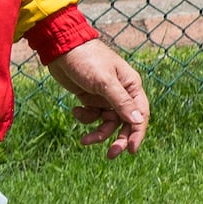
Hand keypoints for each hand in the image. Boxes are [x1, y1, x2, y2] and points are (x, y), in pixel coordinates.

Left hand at [46, 37, 150, 154]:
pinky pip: (92, 116)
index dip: (137, 133)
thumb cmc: (87, 60)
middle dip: (118, 139)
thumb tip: (138, 121)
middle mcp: (121, 93)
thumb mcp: (104, 82)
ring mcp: (105, 96)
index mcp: (131, 86)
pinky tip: (76, 110)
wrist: (62, 48)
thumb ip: (121, 102)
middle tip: (110, 155)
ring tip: (84, 140)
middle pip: (125, 123)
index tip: (130, 150)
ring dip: (97, 132)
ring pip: (107, 122)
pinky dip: (85, 118)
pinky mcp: (90, 98)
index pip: (140, 115)